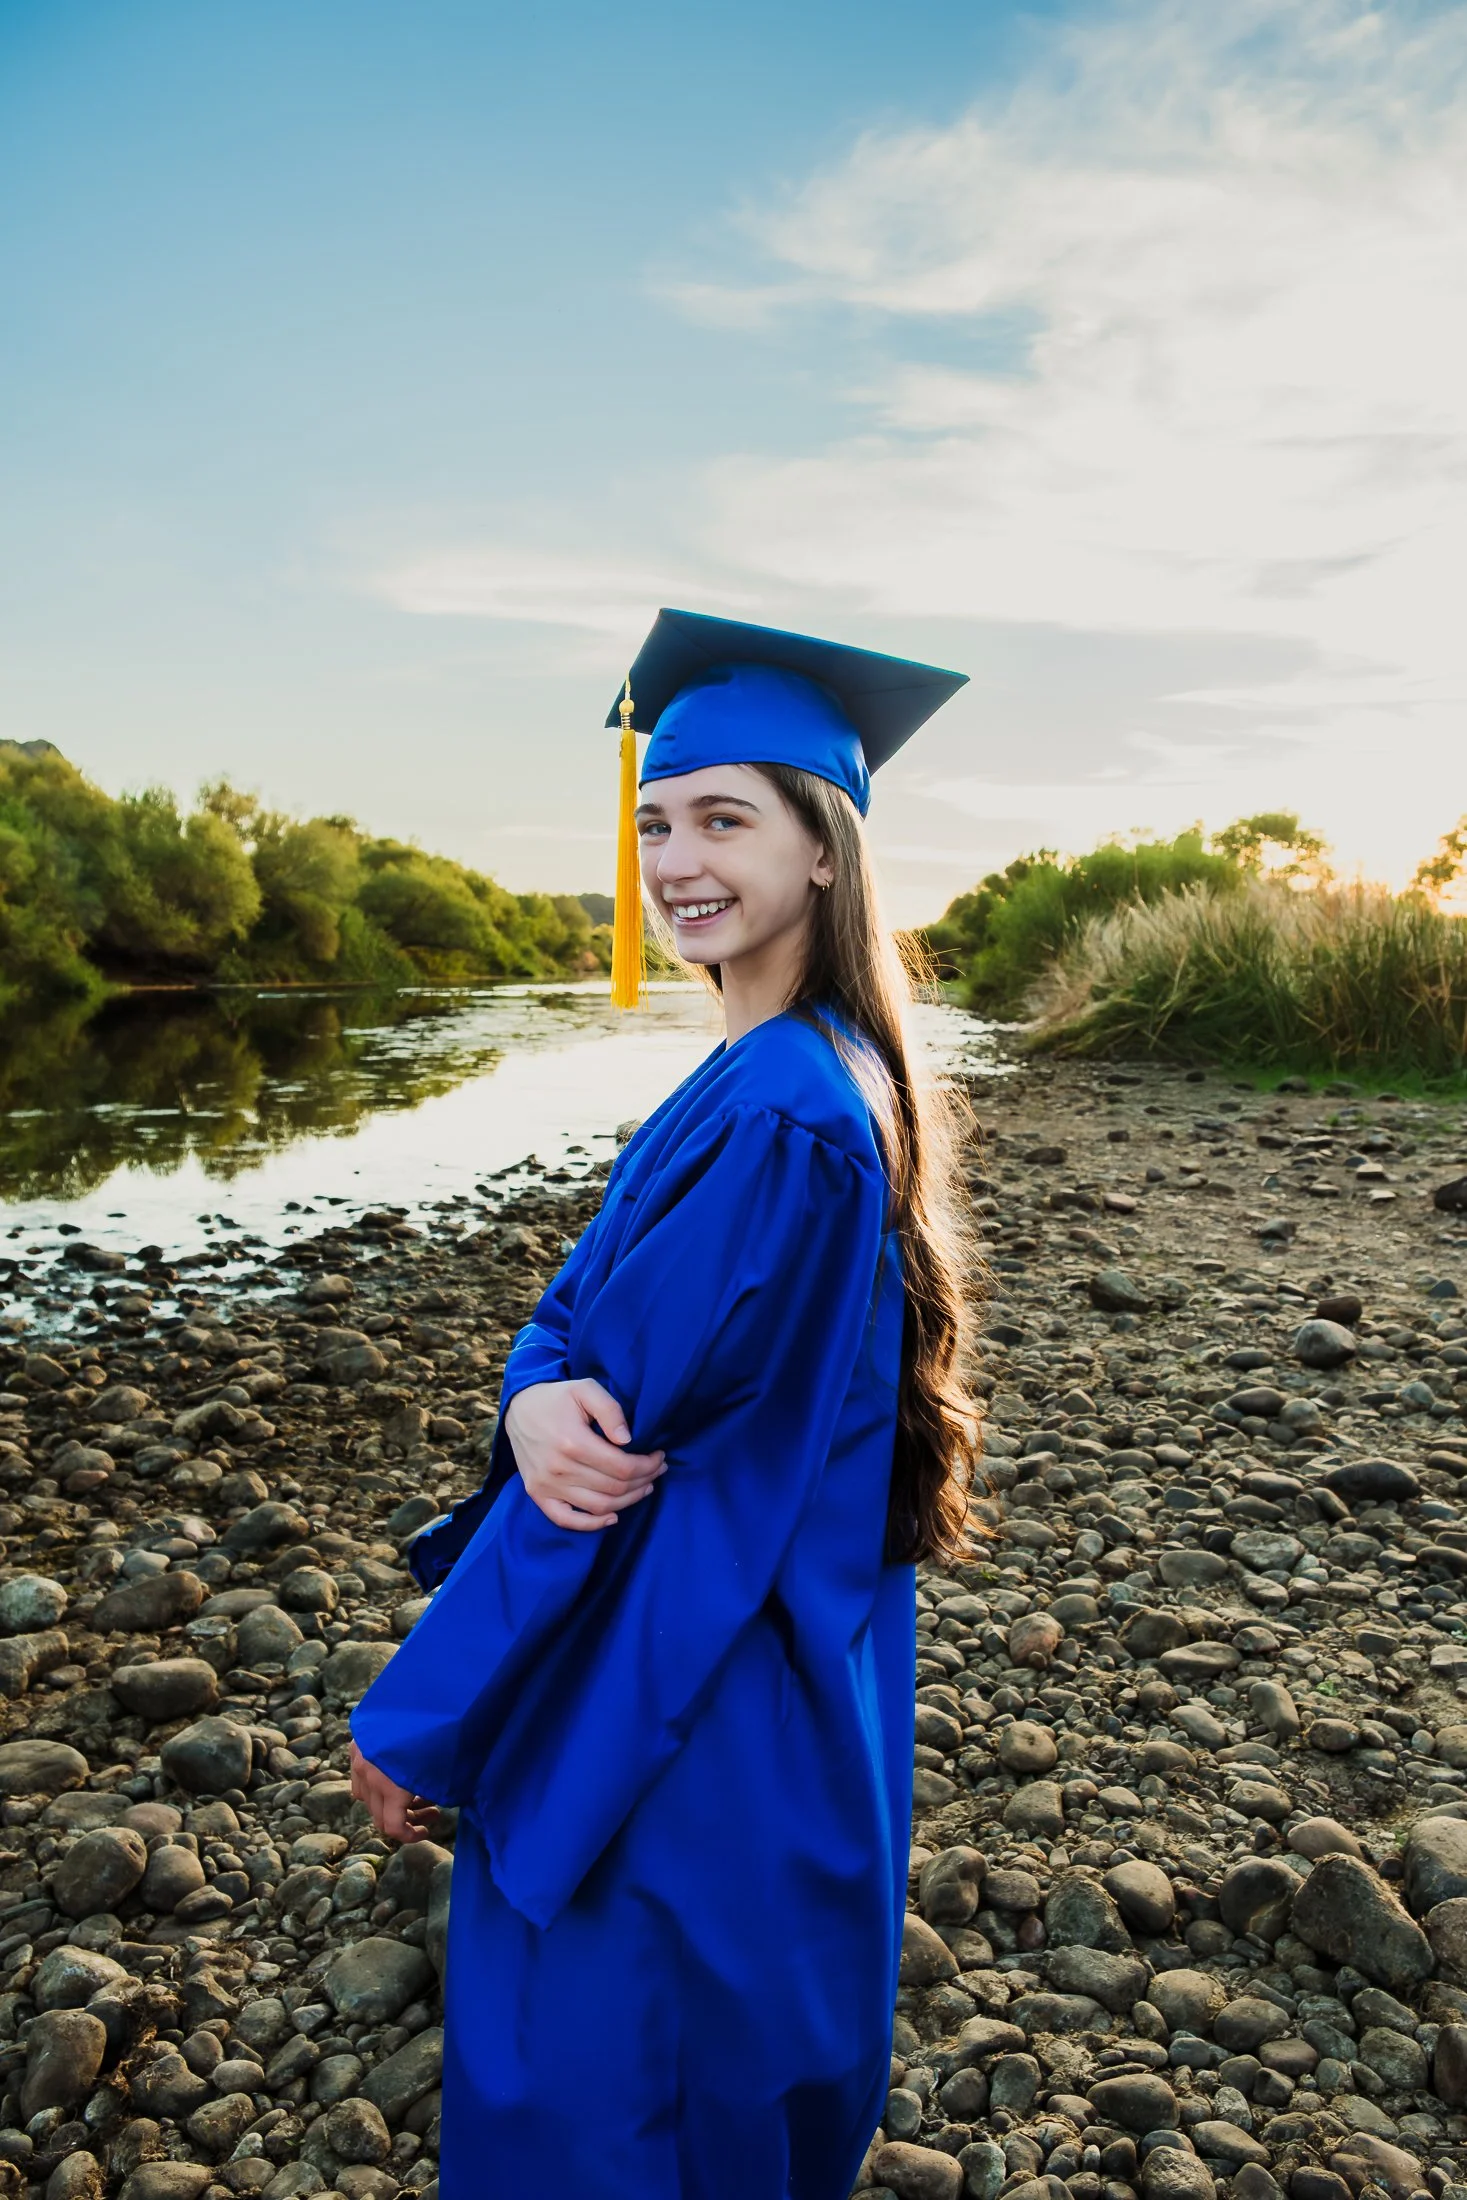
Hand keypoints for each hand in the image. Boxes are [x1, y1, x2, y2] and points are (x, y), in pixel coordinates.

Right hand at [350, 1741, 439, 1843]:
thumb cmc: (439, 1732)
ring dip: (388, 1802)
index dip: (410, 1836)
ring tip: (415, 1791)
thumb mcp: (447, 1769)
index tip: (427, 1831)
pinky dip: (375, 1783)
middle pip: (380, 1815)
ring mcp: (360, 1761)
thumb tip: (438, 1802)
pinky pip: (360, 1776)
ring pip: (367, 1797)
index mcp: (393, 1789)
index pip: (393, 1828)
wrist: (414, 1691)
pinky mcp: (356, 1746)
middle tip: (431, 1810)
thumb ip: (440, 1793)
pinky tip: (393, 1774)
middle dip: (406, 1819)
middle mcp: (371, 1779)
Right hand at [504, 1378, 664, 1531]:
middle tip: (656, 1470)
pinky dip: (591, 1524)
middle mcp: (559, 1468)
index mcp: (573, 1442)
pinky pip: (566, 1520)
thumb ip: (610, 1410)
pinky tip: (612, 1517)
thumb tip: (627, 1440)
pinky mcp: (537, 1494)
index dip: (647, 1465)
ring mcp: (546, 1485)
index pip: (622, 1467)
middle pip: (615, 1488)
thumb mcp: (585, 1389)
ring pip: (598, 1506)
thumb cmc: (556, 1398)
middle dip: (644, 1480)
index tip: (659, 1457)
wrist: (518, 1409)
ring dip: (628, 1501)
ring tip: (644, 1487)